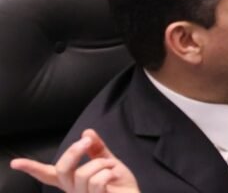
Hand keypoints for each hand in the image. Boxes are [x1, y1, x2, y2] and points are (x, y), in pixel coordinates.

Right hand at [10, 129, 138, 192]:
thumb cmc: (121, 186)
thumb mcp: (109, 163)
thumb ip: (97, 150)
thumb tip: (86, 132)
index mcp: (73, 183)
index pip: (49, 175)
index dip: (32, 168)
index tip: (15, 162)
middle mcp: (74, 191)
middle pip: (62, 169)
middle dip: (73, 151)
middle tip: (86, 141)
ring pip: (83, 174)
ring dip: (102, 164)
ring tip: (112, 168)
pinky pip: (98, 182)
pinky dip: (110, 172)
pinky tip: (115, 176)